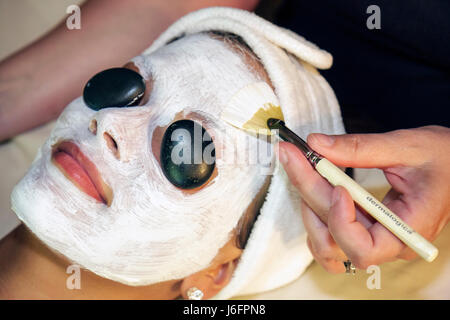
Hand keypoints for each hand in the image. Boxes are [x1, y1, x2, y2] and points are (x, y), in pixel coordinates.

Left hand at [278, 125, 449, 272]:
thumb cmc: (443, 157)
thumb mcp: (407, 146)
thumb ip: (360, 147)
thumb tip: (316, 143)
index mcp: (409, 229)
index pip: (364, 248)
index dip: (340, 221)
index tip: (335, 185)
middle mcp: (390, 244)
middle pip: (335, 239)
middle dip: (310, 193)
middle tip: (291, 155)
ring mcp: (376, 240)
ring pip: (326, 244)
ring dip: (308, 208)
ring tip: (303, 168)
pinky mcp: (365, 231)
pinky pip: (330, 236)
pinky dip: (315, 214)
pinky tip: (313, 184)